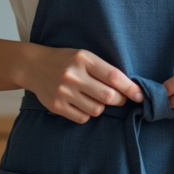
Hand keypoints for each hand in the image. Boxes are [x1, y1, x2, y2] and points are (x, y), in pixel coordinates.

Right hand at [24, 44, 143, 124]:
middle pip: (108, 96)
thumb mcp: (84, 56)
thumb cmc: (65, 60)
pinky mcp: (56, 106)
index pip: (113, 76)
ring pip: (97, 109)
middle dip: (119, 100)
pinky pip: (83, 117)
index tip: (140, 95)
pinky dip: (87, 114)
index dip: (130, 88)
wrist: (34, 66)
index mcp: (84, 59)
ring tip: (96, 98)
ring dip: (102, 107)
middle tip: (120, 99)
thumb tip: (129, 87)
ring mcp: (64, 92)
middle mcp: (73, 75)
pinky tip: (83, 104)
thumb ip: (103, 69)